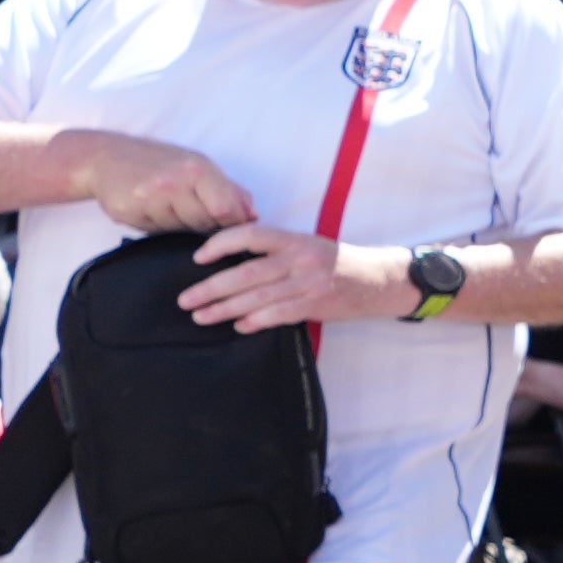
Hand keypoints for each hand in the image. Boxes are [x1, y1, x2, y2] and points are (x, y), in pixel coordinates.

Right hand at [72, 134, 253, 231]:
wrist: (106, 157)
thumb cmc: (161, 162)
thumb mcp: (199, 166)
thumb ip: (230, 191)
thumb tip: (253, 216)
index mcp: (198, 170)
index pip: (228, 210)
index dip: (231, 221)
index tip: (227, 221)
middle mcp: (174, 183)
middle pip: (204, 224)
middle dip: (203, 222)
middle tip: (189, 207)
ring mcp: (149, 198)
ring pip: (179, 230)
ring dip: (178, 224)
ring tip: (167, 204)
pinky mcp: (128, 211)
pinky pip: (154, 231)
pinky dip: (156, 225)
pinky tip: (149, 208)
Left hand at [180, 225, 385, 331]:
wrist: (377, 280)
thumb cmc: (333, 262)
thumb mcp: (306, 245)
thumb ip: (273, 251)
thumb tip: (229, 263)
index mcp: (294, 239)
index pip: (250, 236)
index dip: (221, 244)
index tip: (198, 258)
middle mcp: (300, 259)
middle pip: (246, 274)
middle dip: (210, 288)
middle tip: (185, 300)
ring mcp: (309, 283)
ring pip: (257, 298)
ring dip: (224, 309)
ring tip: (201, 317)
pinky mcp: (317, 304)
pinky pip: (278, 315)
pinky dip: (255, 321)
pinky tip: (238, 326)